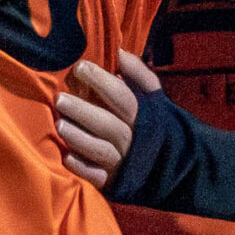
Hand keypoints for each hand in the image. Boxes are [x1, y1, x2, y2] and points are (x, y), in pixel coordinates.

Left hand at [52, 50, 157, 189]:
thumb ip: (139, 75)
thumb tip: (120, 52)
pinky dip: (82, 168)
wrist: (175, 170)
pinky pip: (97, 177)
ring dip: (80, 138)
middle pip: (109, 125)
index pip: (123, 98)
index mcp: (145, 118)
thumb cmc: (153, 126)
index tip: (80, 68)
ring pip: (101, 151)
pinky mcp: (113, 182)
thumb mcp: (153, 99)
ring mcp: (123, 163)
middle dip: (84, 111)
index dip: (102, 82)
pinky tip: (66, 157)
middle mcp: (134, 141)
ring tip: (59, 124)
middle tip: (60, 99)